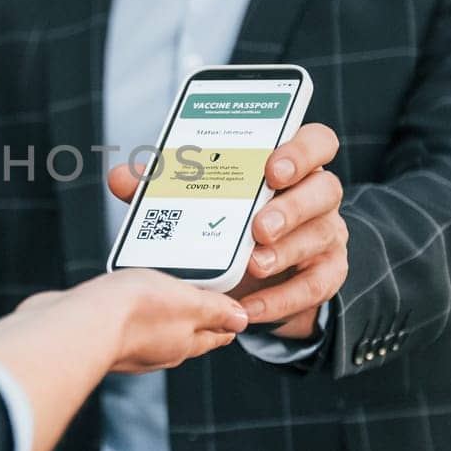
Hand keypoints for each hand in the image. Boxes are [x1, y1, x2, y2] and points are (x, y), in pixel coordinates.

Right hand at [17, 270, 246, 373]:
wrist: (76, 326)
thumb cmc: (132, 313)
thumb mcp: (187, 302)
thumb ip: (214, 310)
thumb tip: (241, 320)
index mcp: (184, 344)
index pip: (214, 335)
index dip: (226, 323)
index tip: (233, 316)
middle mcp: (158, 351)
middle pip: (185, 336)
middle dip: (195, 321)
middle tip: (203, 302)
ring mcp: (128, 348)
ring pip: (153, 332)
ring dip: (160, 317)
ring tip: (163, 295)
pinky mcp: (100, 337)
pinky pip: (123, 325)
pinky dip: (130, 315)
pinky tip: (124, 301)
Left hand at [107, 123, 348, 339]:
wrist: (258, 278)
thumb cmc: (230, 223)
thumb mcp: (200, 203)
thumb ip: (164, 186)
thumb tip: (123, 176)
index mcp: (290, 166)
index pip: (316, 143)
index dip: (301, 151)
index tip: (272, 168)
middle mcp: (317, 195)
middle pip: (326, 189)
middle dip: (292, 207)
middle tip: (258, 225)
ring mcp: (327, 235)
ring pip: (323, 236)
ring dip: (286, 251)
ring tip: (252, 264)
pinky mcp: (326, 275)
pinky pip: (315, 287)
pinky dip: (281, 299)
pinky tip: (250, 307)